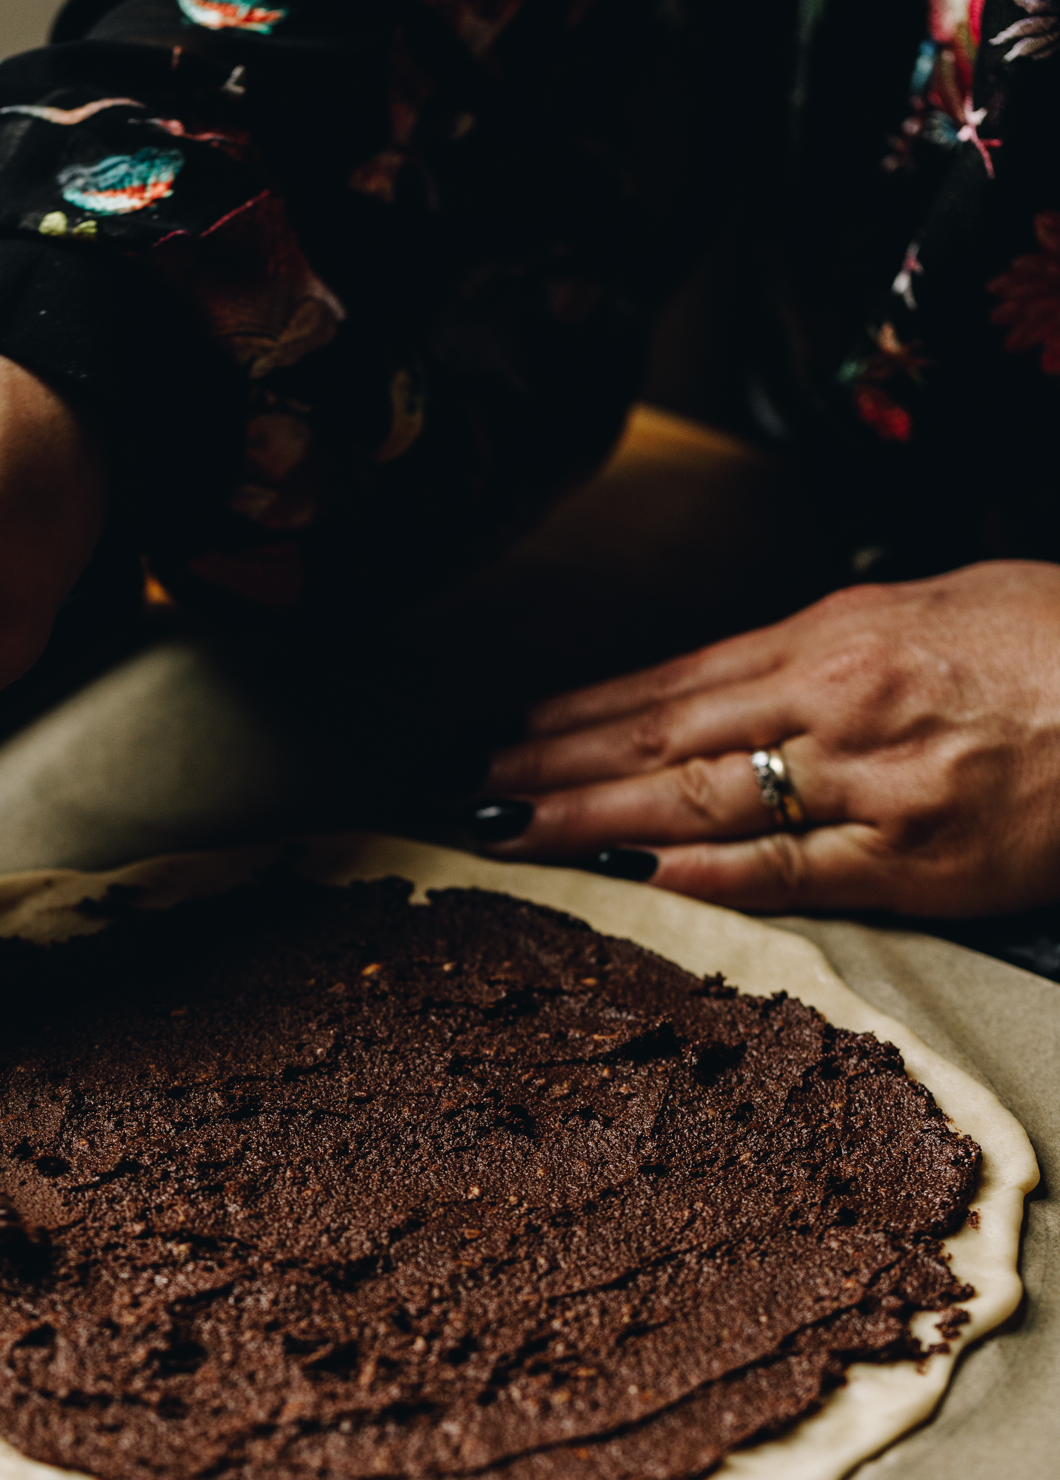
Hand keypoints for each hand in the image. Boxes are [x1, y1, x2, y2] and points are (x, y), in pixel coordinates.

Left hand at [477, 561, 1059, 917]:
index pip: (675, 679)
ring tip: (519, 832)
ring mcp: (870, 784)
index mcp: (837, 632)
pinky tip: (631, 878)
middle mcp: (834, 702)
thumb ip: (839, 642)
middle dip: (560, 767)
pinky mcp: (915, 861)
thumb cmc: (1059, 642)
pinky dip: (701, 875)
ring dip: (597, 818)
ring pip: (702, 802)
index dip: (584, 710)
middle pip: (665, 739)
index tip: (515, 730)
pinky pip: (787, 872)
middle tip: (478, 791)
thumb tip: (754, 674)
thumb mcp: (940, 601)